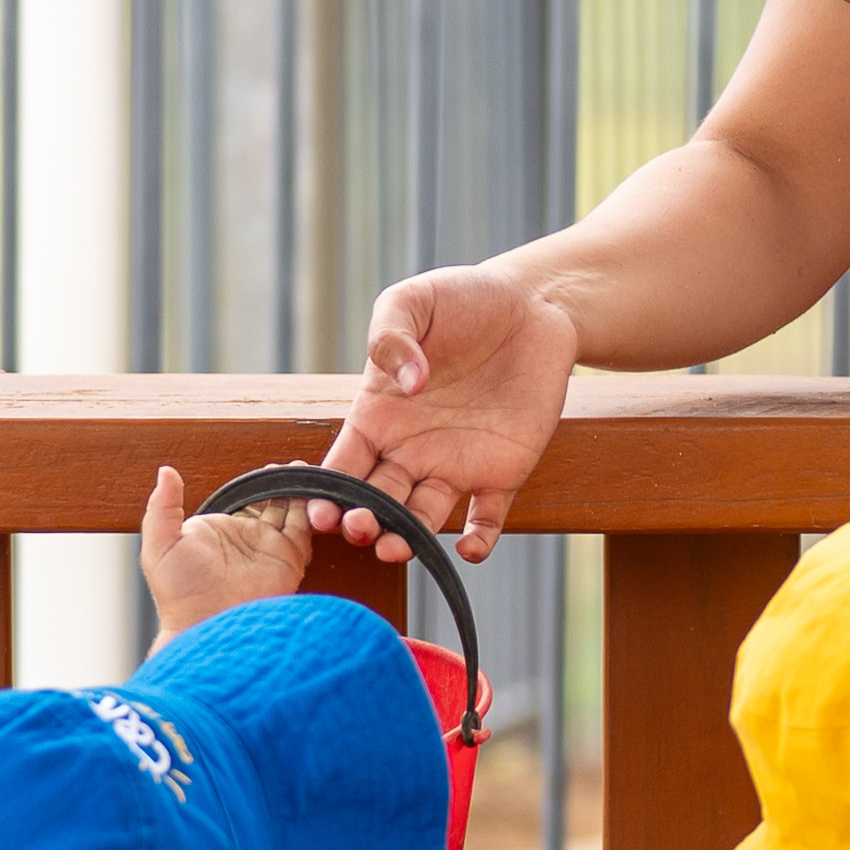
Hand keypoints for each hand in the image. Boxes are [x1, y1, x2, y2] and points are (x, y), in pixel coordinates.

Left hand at [139, 466, 313, 640]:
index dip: (255, 482)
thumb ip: (162, 506)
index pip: (240, 499)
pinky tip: (311, 491)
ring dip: (297, 491)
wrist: (205, 628)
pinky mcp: (288, 559)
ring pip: (290, 511)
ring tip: (303, 471)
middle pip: (270, 502)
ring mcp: (268, 549)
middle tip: (290, 466)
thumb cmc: (178, 596)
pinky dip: (310, 508)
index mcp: (216, 531)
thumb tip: (166, 472)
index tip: (266, 466)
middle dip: (281, 483)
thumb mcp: (160, 545)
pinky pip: (303, 528)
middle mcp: (245, 539)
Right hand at [327, 262, 581, 561]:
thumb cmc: (463, 300)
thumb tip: (406, 383)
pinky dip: (480, 539)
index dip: (327, 493)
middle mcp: (410, 450)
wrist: (531, 306)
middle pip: (376, 502)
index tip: (318, 510)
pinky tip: (471, 548)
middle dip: (363, 523)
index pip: (343, 467)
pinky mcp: (502, 471)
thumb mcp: (414, 300)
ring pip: (422, 519)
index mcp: (378, 416)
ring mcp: (455, 465)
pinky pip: (488, 517)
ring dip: (408, 541)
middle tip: (359, 529)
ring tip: (396, 548)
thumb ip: (391, 333)